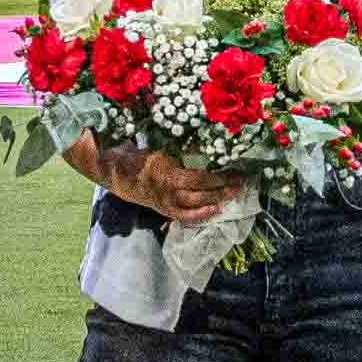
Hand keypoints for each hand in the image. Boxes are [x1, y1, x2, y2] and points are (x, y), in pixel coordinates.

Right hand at [74, 141, 239, 223]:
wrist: (121, 176)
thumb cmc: (144, 157)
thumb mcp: (163, 149)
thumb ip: (183, 151)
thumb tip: (210, 143)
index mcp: (167, 173)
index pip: (198, 179)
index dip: (218, 178)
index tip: (235, 172)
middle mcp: (168, 191)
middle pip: (200, 195)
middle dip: (222, 190)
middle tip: (241, 185)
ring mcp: (167, 203)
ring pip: (195, 207)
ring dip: (216, 201)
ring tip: (233, 196)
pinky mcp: (166, 211)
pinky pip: (186, 218)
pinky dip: (202, 216)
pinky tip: (216, 211)